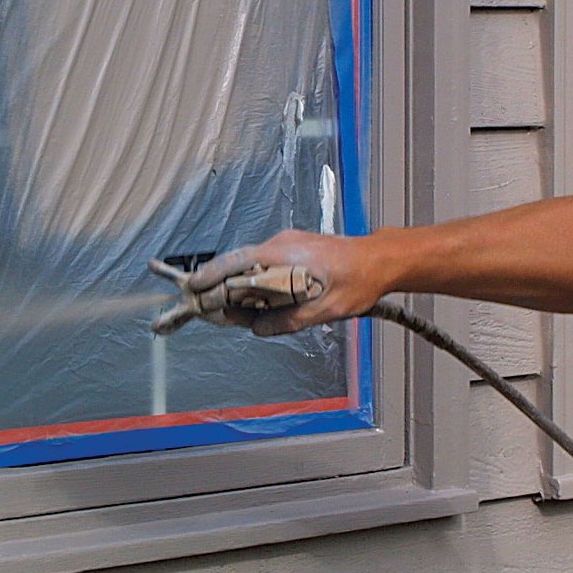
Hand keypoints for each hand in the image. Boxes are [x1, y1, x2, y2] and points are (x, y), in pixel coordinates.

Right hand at [184, 230, 390, 335]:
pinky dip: (253, 281)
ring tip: (226, 310)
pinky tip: (254, 301)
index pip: (237, 261)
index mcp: (284, 253)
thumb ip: (288, 320)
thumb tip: (257, 329)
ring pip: (251, 264)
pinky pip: (263, 264)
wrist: (381, 260)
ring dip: (237, 285)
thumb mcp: (324, 309)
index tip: (191, 288)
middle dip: (218, 284)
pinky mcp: (293, 250)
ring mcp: (286, 244)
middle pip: (238, 263)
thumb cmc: (358, 281)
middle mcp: (280, 244)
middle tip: (203, 306)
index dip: (211, 274)